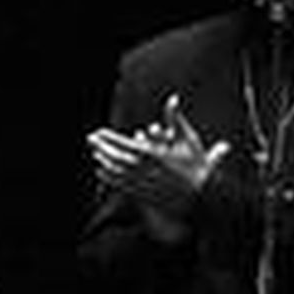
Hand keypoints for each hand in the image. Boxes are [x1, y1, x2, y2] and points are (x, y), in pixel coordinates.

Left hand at [88, 95, 228, 237]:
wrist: (203, 196)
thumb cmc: (196, 165)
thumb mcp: (188, 139)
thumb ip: (175, 118)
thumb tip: (173, 97)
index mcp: (154, 155)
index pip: (125, 144)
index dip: (109, 138)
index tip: (98, 132)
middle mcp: (145, 170)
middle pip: (116, 158)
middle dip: (101, 147)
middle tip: (90, 139)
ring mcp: (143, 184)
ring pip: (116, 172)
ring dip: (103, 162)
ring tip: (95, 153)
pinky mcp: (143, 194)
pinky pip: (120, 185)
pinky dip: (109, 178)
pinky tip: (101, 172)